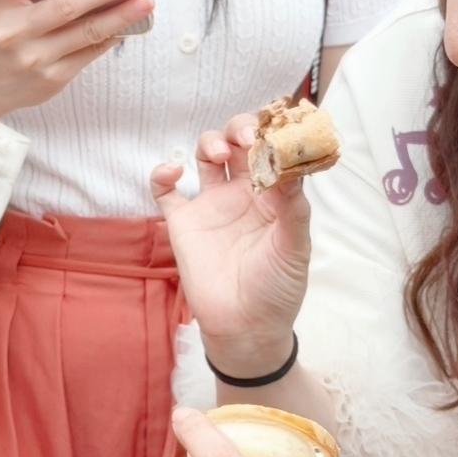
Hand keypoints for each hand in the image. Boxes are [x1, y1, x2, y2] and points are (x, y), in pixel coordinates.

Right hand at [0, 0, 154, 131]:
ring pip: (86, 33)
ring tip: (145, 1)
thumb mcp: (1, 7)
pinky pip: (90, 53)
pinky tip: (128, 23)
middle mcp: (14, 32)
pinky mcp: (53, 78)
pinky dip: (111, 36)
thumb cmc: (0, 34)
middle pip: (64, 7)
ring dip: (120, 16)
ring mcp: (34, 59)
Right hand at [152, 113, 312, 379]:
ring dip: (210, 141)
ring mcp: (211, 206)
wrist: (246, 327)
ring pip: (206, 155)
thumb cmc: (277, 289)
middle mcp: (243, 193)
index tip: (272, 131)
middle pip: (238, 142)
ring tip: (217, 152)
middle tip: (245, 138)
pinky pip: (165, 190)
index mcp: (274, 195)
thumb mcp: (295, 247)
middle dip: (240, 128)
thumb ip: (293, 206)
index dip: (271, 134)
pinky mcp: (183, 223)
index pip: (272, 150)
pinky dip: (162, 174)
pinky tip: (173, 172)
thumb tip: (289, 163)